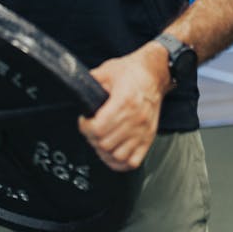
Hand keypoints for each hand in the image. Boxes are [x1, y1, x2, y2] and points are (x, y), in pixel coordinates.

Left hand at [78, 43, 170, 171]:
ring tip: (100, 140)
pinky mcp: (148, 138)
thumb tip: (78, 89)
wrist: (154, 74)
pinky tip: (113, 152)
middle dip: (92, 138)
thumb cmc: (132, 71)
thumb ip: (92, 80)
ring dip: (104, 151)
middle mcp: (135, 119)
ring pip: (117, 156)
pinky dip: (120, 162)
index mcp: (124, 101)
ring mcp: (143, 131)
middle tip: (90, 130)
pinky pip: (133, 162)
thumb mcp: (108, 69)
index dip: (86, 127)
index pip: (99, 128)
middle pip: (105, 144)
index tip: (84, 120)